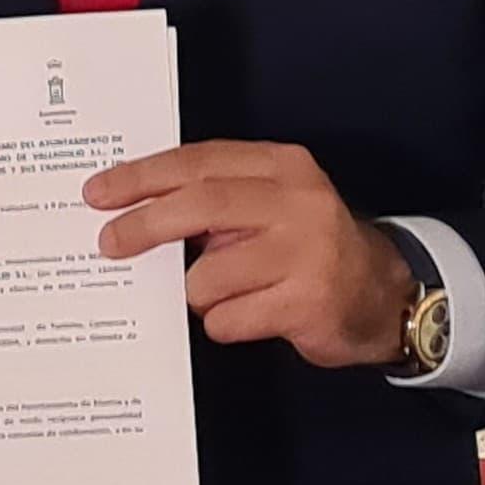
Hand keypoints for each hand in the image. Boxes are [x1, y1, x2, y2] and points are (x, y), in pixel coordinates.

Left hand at [86, 142, 415, 370]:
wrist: (385, 297)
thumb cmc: (308, 249)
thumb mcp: (271, 206)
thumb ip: (216, 199)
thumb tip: (132, 210)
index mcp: (282, 167)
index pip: (198, 162)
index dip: (143, 177)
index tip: (100, 192)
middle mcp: (298, 202)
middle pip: (200, 205)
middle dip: (144, 225)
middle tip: (109, 244)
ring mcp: (306, 253)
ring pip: (207, 276)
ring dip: (197, 293)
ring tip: (224, 293)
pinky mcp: (308, 302)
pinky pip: (229, 318)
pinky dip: (225, 322)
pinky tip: (249, 315)